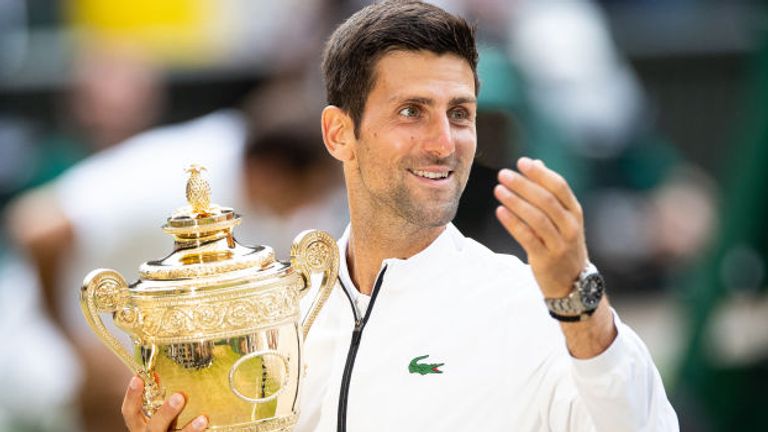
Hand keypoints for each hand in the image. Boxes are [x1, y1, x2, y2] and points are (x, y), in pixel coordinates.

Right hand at [122, 376, 207, 431]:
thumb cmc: (160, 429)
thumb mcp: (153, 417)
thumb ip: (155, 400)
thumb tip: (156, 375)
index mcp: (139, 426)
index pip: (129, 412)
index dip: (132, 396)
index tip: (138, 378)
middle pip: (154, 426)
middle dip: (166, 412)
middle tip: (180, 396)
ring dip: (189, 429)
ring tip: (203, 419)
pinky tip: (206, 423)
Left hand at [494, 157, 586, 297]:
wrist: (573, 283)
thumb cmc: (563, 244)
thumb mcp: (564, 218)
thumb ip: (551, 191)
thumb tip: (536, 162)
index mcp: (575, 212)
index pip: (559, 186)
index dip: (539, 173)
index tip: (521, 162)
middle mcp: (570, 226)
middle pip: (546, 200)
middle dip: (523, 185)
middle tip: (503, 174)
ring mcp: (559, 244)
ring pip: (536, 218)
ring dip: (515, 202)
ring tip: (498, 190)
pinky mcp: (545, 259)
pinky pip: (527, 238)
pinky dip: (513, 223)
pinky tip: (500, 211)